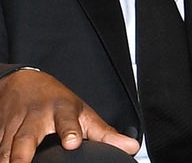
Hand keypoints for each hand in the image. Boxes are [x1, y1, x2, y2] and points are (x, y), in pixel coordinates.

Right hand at [0, 69, 138, 161]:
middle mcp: (35, 118)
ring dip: (5, 159)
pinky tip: (2, 162)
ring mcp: (12, 126)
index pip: (66, 121)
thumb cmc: (58, 102)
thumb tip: (133, 148)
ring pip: (4, 147)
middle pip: (26, 138)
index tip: (72, 142)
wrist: (22, 82)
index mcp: (61, 111)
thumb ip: (105, 134)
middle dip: (23, 154)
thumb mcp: (83, 113)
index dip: (69, 131)